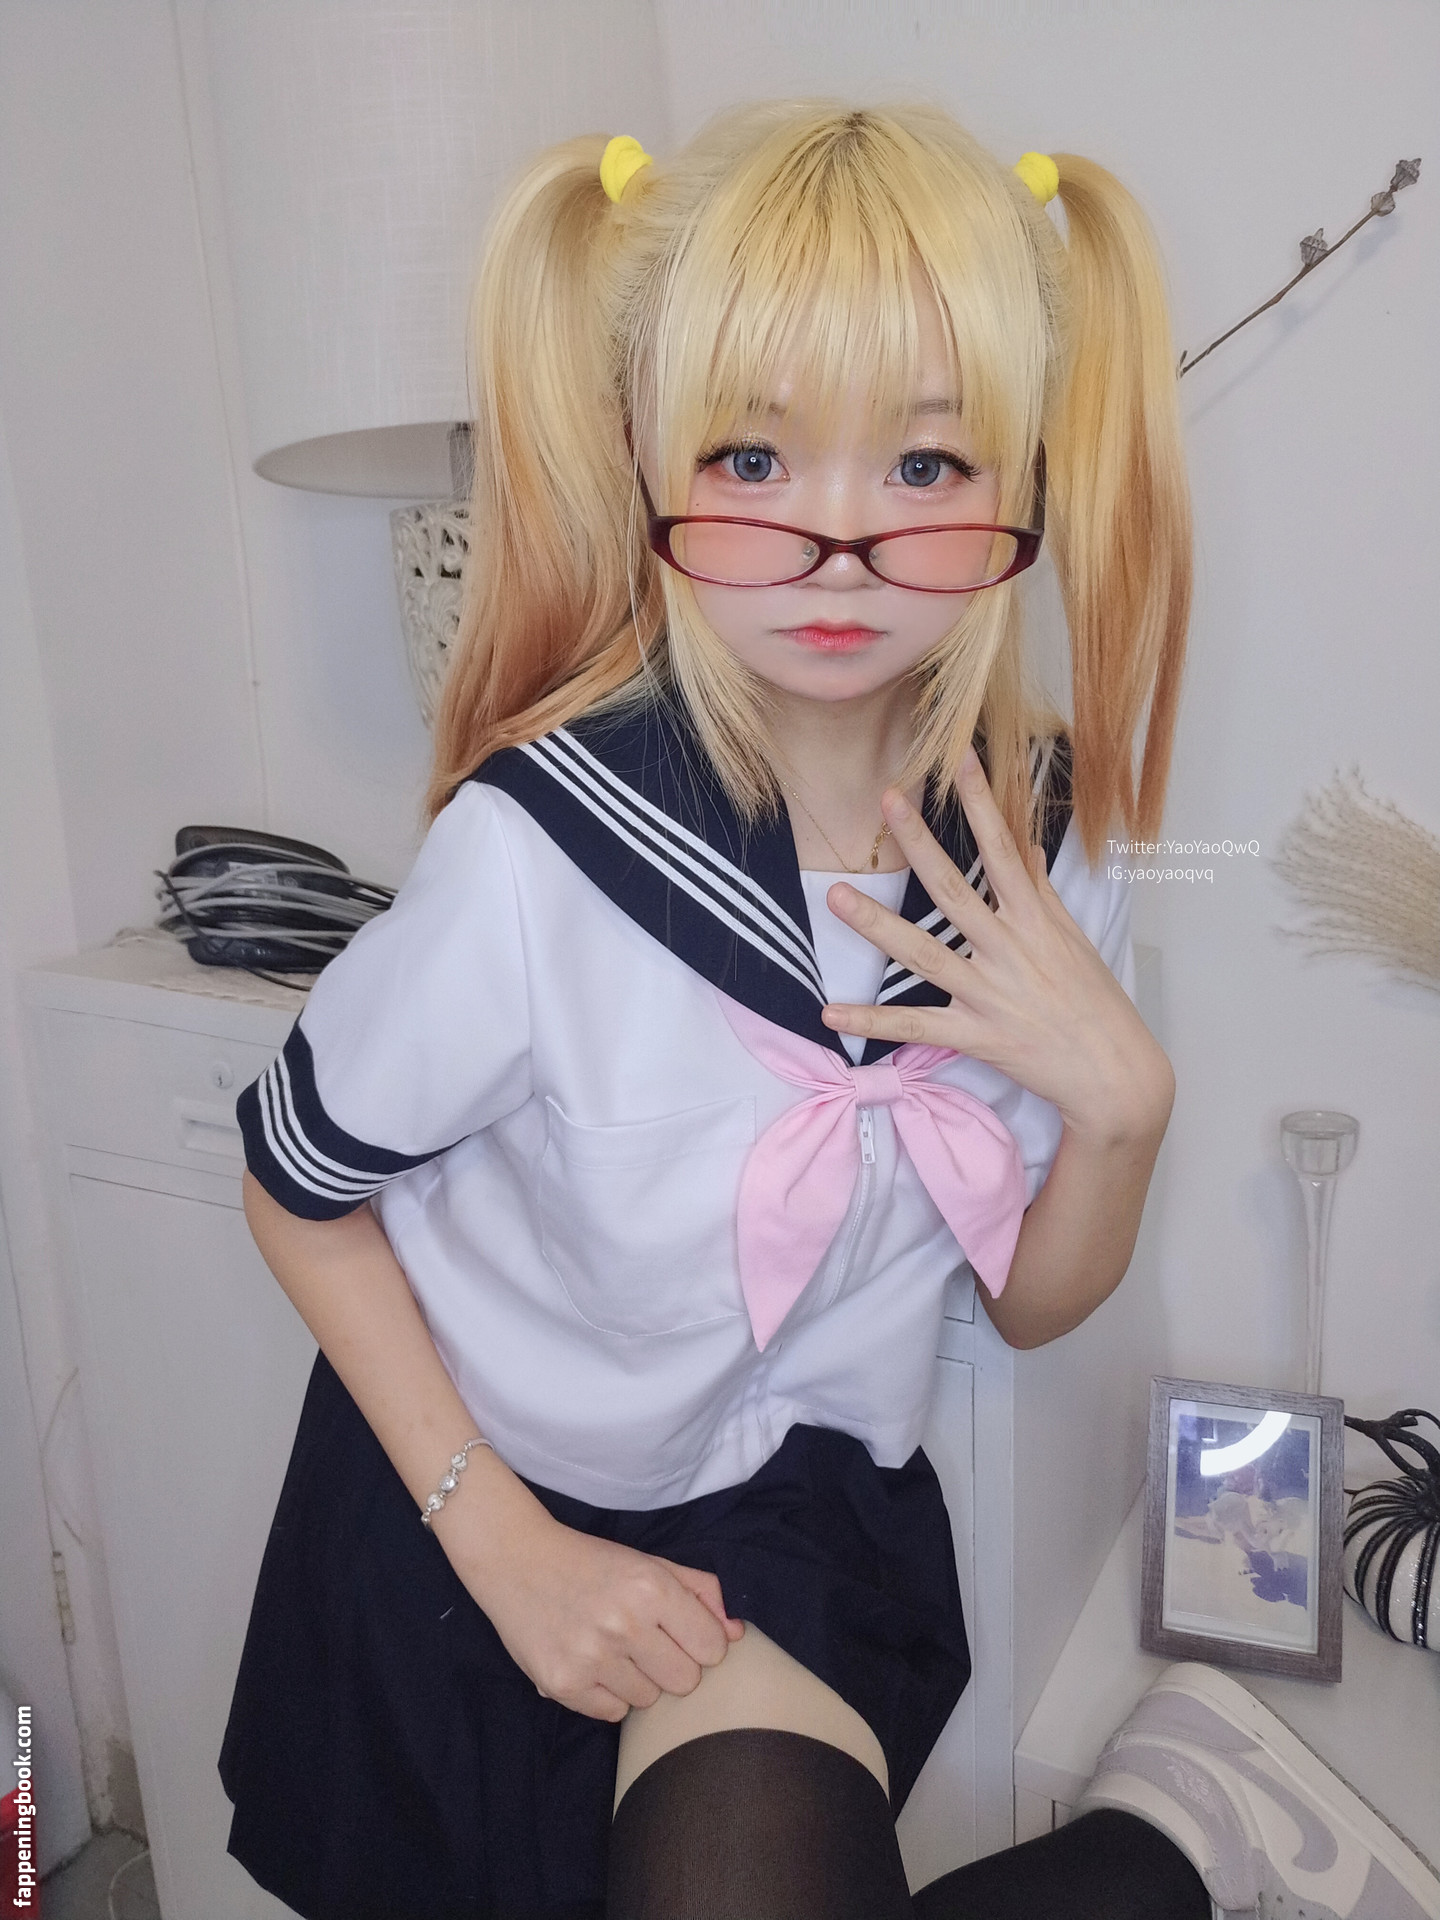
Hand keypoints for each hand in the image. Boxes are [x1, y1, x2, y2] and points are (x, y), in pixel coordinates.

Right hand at [455, 1506, 744, 1721]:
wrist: (516, 1560)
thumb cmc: (591, 1562)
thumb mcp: (649, 1563)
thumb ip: (699, 1591)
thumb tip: (737, 1633)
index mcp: (650, 1587)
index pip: (712, 1647)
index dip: (701, 1642)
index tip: (681, 1632)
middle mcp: (624, 1624)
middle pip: (686, 1682)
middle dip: (673, 1666)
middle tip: (646, 1644)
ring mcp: (591, 1657)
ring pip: (649, 1701)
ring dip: (637, 1680)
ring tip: (612, 1649)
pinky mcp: (562, 1684)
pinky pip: (613, 1713)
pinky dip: (607, 1695)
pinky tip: (591, 1663)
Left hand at [821, 747, 1172, 1146]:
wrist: (1115, 1074)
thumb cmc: (1096, 1003)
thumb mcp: (1073, 940)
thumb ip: (1041, 893)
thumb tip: (1027, 848)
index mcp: (1035, 922)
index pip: (1004, 850)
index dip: (982, 803)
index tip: (960, 758)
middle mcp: (1008, 950)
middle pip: (954, 890)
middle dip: (919, 843)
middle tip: (886, 801)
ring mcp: (988, 994)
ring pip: (923, 953)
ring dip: (877, 925)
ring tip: (837, 895)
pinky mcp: (976, 1036)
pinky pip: (914, 1027)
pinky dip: (871, 1023)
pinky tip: (831, 1013)